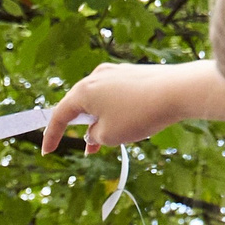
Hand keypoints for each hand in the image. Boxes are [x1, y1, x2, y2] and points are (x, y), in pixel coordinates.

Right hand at [42, 61, 224, 153]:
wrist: (176, 91)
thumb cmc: (139, 114)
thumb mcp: (108, 136)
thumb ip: (93, 136)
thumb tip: (94, 130)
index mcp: (83, 91)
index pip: (59, 115)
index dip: (51, 136)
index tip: (47, 152)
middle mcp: (95, 77)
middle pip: (79, 105)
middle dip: (81, 128)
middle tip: (87, 149)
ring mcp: (114, 73)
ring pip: (98, 101)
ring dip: (99, 122)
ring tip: (108, 141)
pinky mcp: (131, 74)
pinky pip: (114, 95)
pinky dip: (112, 112)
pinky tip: (125, 124)